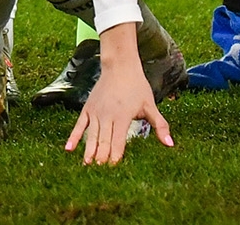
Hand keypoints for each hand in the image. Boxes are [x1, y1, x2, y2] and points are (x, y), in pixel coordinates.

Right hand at [64, 28, 172, 164]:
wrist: (120, 66)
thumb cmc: (137, 86)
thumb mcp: (150, 105)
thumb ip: (160, 125)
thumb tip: (170, 144)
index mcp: (123, 116)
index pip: (118, 140)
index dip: (115, 155)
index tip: (113, 168)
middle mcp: (107, 115)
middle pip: (104, 140)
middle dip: (101, 157)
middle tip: (99, 173)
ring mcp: (95, 112)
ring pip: (91, 135)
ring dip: (89, 151)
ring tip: (87, 165)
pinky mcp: (87, 109)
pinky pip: (79, 125)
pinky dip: (73, 137)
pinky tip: (68, 149)